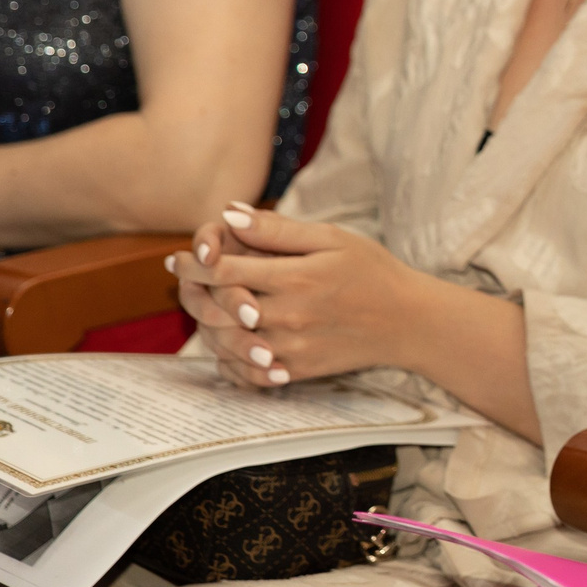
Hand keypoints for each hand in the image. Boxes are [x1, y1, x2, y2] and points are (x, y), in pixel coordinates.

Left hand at [171, 204, 421, 388]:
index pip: (223, 271)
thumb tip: (230, 214)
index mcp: (295, 277)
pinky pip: (246, 372)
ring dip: (206, 326)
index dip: (194, 263)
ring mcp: (291, 347)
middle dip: (194, 294)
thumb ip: (278, 230)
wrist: (408, 321)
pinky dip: (229, 361)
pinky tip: (230, 345)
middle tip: (186, 283)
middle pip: (217, 308)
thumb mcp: (332, 239)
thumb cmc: (372, 272)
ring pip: (225, 343)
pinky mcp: (296, 370)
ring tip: (205, 311)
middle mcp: (288, 315)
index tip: (179, 258)